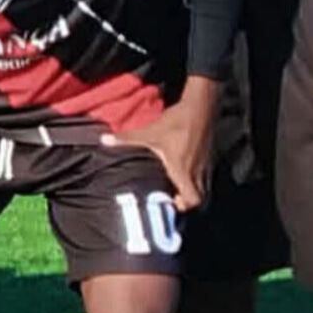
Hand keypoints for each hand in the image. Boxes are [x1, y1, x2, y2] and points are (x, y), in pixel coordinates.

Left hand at [104, 78, 217, 209]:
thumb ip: (127, 138)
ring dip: (191, 190)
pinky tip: (185, 172)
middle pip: (199, 199)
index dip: (181, 205)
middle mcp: (196, 171)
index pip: (191, 199)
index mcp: (182, 169)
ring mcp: (205, 165)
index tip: (167, 201)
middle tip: (171, 197)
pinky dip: (197, 179)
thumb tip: (103, 140)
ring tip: (176, 188)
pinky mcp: (210, 157)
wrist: (200, 106)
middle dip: (186, 201)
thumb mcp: (149, 132)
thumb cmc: (175, 121)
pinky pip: (206, 176)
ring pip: (204, 188)